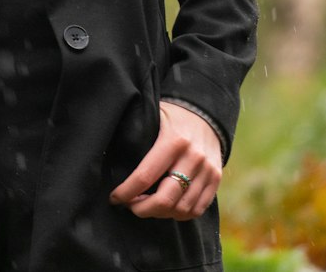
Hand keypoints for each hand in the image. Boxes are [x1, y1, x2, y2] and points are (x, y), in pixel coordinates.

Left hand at [109, 101, 221, 221]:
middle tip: (130, 206)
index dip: (127, 192)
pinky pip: (198, 209)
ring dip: (160, 214)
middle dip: (142, 209)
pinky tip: (166, 208)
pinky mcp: (216, 179)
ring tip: (146, 206)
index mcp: (173, 140)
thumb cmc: (172, 114)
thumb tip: (110, 158)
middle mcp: (193, 157)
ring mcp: (207, 170)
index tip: (114, 198)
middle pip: (166, 199)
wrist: (206, 111)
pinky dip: (180, 214)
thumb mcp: (153, 116)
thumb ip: (138, 136)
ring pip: (182, 208)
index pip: (146, 176)